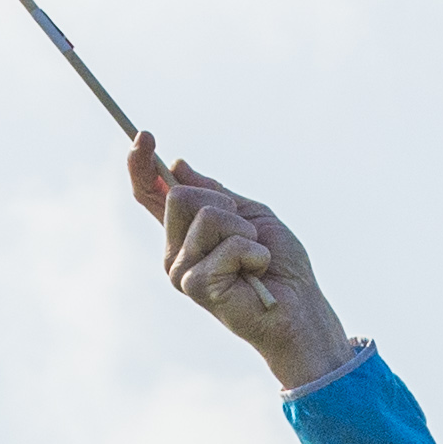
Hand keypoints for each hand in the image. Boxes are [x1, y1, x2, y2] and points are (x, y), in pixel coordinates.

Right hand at [126, 133, 356, 390]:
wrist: (300, 308)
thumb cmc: (280, 266)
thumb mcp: (250, 215)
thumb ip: (214, 193)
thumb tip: (176, 165)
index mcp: (185, 235)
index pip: (150, 195)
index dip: (142, 165)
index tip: (144, 135)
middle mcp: (175, 253)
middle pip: (179, 194)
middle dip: (223, 204)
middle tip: (246, 234)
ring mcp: (181, 270)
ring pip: (204, 214)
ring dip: (243, 229)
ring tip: (254, 258)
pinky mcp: (195, 285)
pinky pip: (227, 241)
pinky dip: (253, 250)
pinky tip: (256, 273)